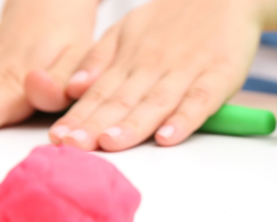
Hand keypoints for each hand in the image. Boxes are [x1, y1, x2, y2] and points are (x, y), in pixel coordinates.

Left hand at [26, 0, 265, 150]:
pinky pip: (200, 100)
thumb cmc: (174, 19)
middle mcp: (153, 66)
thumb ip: (100, 59)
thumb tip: (72, 88)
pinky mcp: (218, 75)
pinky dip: (184, 120)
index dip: (78, 117)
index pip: (99, 93)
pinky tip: (168, 137)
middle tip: (73, 146)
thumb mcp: (128, 29)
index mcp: (130, 59)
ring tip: (111, 143)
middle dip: (96, 125)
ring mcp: (186, 71)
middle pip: (122, 101)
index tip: (58, 138)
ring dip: (133, 125)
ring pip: (155, 102)